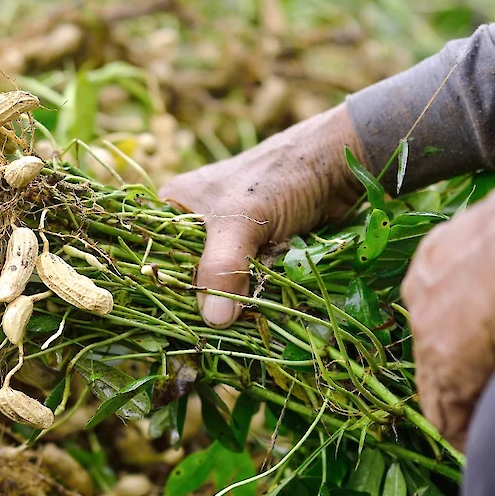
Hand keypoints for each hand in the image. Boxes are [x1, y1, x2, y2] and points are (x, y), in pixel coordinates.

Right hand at [161, 105, 367, 326]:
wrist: (339, 165)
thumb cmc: (281, 177)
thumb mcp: (243, 220)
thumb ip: (223, 267)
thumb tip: (214, 320)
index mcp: (176, 206)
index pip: (154, 255)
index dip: (162, 287)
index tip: (172, 319)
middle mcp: (198, 223)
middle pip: (188, 275)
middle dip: (202, 301)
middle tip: (208, 330)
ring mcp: (230, 239)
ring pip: (220, 283)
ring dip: (231, 303)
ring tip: (235, 327)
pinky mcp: (257, 252)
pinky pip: (246, 284)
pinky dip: (254, 298)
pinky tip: (256, 316)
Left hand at [401, 164, 494, 447]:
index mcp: (436, 256)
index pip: (437, 307)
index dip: (463, 333)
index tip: (485, 349)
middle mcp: (420, 292)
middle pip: (432, 345)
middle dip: (458, 370)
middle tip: (485, 391)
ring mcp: (426, 331)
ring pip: (436, 385)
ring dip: (461, 407)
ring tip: (485, 426)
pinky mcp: (444, 368)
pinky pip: (446, 414)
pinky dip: (464, 431)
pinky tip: (482, 442)